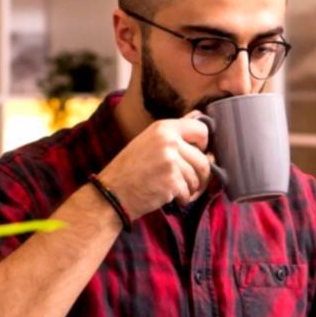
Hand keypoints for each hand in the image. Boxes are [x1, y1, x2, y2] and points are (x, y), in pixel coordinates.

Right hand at [96, 112, 213, 218]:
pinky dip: (182, 199)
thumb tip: (200, 117)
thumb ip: (174, 131)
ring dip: (190, 190)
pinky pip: (188, 192)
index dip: (203, 145)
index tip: (197, 154)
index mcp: (164, 128)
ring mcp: (170, 161)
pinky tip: (169, 198)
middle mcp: (169, 141)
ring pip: (197, 178)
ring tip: (174, 191)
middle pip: (203, 160)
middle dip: (199, 176)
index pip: (201, 130)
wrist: (112, 193)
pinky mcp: (171, 181)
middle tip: (189, 183)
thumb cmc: (130, 169)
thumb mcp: (149, 141)